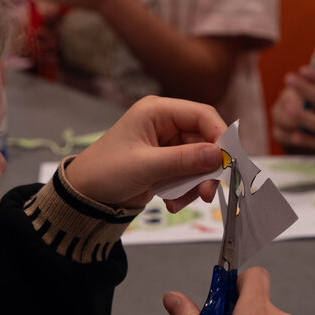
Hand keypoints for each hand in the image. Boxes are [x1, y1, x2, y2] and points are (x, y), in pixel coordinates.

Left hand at [65, 96, 226, 209]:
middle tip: (208, 193)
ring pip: (199, 162)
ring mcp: (166, 146)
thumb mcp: (145, 166)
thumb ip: (183, 160)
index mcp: (157, 111)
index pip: (201, 114)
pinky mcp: (166, 165)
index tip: (229, 160)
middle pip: (204, 141)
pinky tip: (171, 203)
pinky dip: (185, 190)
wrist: (85, 196)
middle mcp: (165, 124)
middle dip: (207, 169)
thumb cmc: (105, 172)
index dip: (219, 135)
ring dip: (195, 184)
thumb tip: (219, 155)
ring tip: (179, 202)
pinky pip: (188, 175)